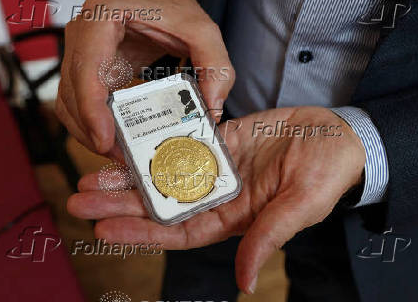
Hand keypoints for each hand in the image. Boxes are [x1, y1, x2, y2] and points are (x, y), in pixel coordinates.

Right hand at [56, 0, 233, 155]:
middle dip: (91, 129)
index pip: (87, 67)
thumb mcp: (202, 31)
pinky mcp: (88, 68)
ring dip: (88, 132)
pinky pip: (79, 101)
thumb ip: (215, 66)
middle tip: (118, 156)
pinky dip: (91, 124)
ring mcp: (82, 51)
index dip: (91, 107)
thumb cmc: (176, 11)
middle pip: (72, 91)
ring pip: (69, 101)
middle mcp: (84, 33)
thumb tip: (212, 108)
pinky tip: (113, 139)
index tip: (105, 139)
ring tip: (118, 154)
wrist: (161, 3)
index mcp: (104, 17)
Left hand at [67, 107, 364, 292]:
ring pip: (165, 173)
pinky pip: (182, 142)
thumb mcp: (300, 206)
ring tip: (93, 174)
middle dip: (122, 202)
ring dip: (131, 174)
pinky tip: (130, 142)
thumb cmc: (326, 174)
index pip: (180, 230)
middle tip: (81, 197)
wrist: (336, 136)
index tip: (105, 227)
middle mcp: (219, 194)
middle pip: (162, 203)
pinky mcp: (219, 140)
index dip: (142, 231)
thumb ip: (269, 237)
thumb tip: (244, 282)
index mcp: (234, 217)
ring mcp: (217, 166)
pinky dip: (156, 143)